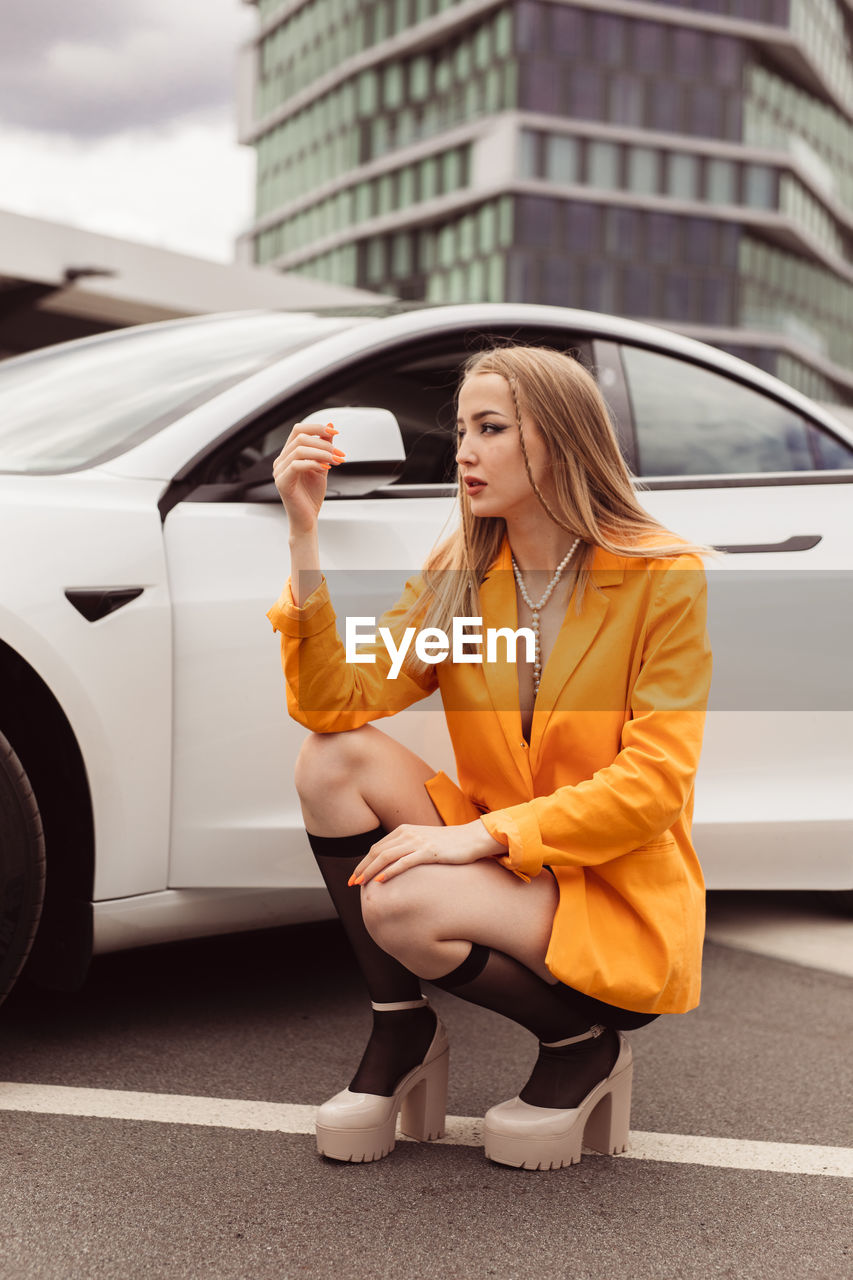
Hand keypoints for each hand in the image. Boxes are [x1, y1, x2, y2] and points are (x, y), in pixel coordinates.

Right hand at [272, 421, 345, 533]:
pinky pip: (296, 465)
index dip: (317, 427)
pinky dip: (313, 463)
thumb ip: (325, 447)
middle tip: (338, 453)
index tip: (335, 432)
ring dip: (322, 452)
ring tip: (335, 461)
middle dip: (323, 442)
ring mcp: (279, 471)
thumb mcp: (322, 466)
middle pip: (299, 437)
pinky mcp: (282, 482)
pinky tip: (325, 468)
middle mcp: (281, 461)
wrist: (307, 519)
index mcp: (288, 455)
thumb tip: (330, 427)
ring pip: (299, 449)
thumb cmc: (311, 496)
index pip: (298, 430)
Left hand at [348, 820, 506, 884]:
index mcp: (405, 831)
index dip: (363, 862)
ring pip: (386, 856)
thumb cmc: (450, 845)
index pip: (377, 847)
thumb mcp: (424, 844)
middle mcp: (408, 834)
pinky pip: (404, 862)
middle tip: (351, 883)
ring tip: (361, 883)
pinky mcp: (429, 851)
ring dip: (370, 871)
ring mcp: (418, 842)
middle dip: (362, 868)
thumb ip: (409, 850)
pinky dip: (390, 871)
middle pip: (377, 851)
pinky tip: (381, 881)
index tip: (355, 876)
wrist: (473, 839)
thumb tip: (395, 866)